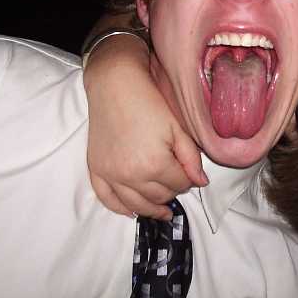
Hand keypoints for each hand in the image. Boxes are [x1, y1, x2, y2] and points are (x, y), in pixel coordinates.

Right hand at [84, 33, 206, 219]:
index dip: (188, 180)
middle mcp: (131, 175)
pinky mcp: (97, 169)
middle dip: (171, 191)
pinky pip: (107, 199)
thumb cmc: (149, 102)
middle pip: (159, 196)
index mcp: (155, 164)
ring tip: (163, 211)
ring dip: (151, 208)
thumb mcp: (177, 128)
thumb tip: (200, 183)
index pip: (180, 184)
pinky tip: (133, 210)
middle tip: (176, 183)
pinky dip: (121, 208)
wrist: (114, 85)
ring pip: (136, 204)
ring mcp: (111, 174)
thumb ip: (191, 158)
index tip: (189, 172)